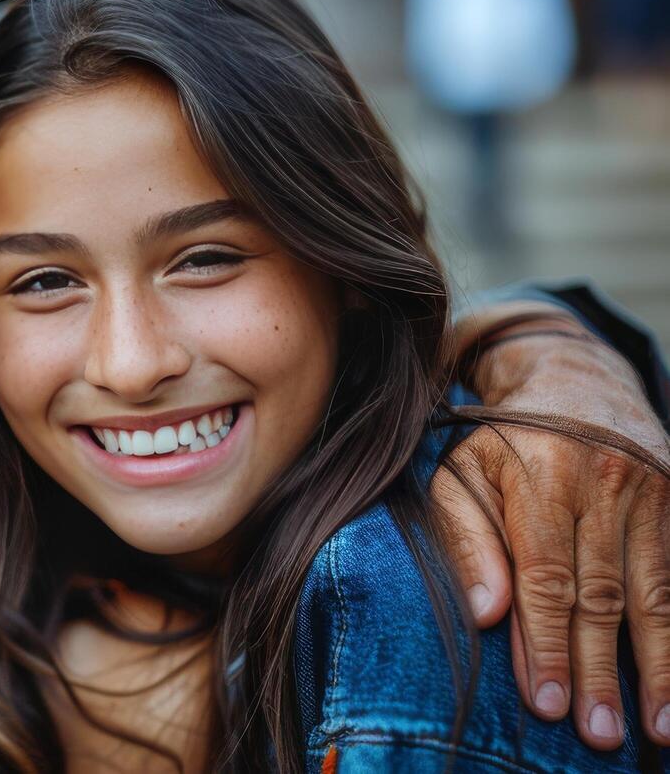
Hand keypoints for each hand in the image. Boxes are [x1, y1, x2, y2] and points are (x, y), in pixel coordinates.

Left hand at [434, 307, 669, 750]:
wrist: (575, 378)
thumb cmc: (501, 442)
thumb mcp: (461, 474)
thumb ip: (466, 541)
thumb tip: (483, 613)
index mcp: (543, 480)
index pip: (545, 579)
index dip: (547, 644)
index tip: (545, 702)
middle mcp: (605, 486)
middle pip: (603, 596)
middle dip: (600, 671)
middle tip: (598, 732)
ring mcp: (653, 493)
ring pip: (657, 595)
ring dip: (659, 667)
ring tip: (660, 727)